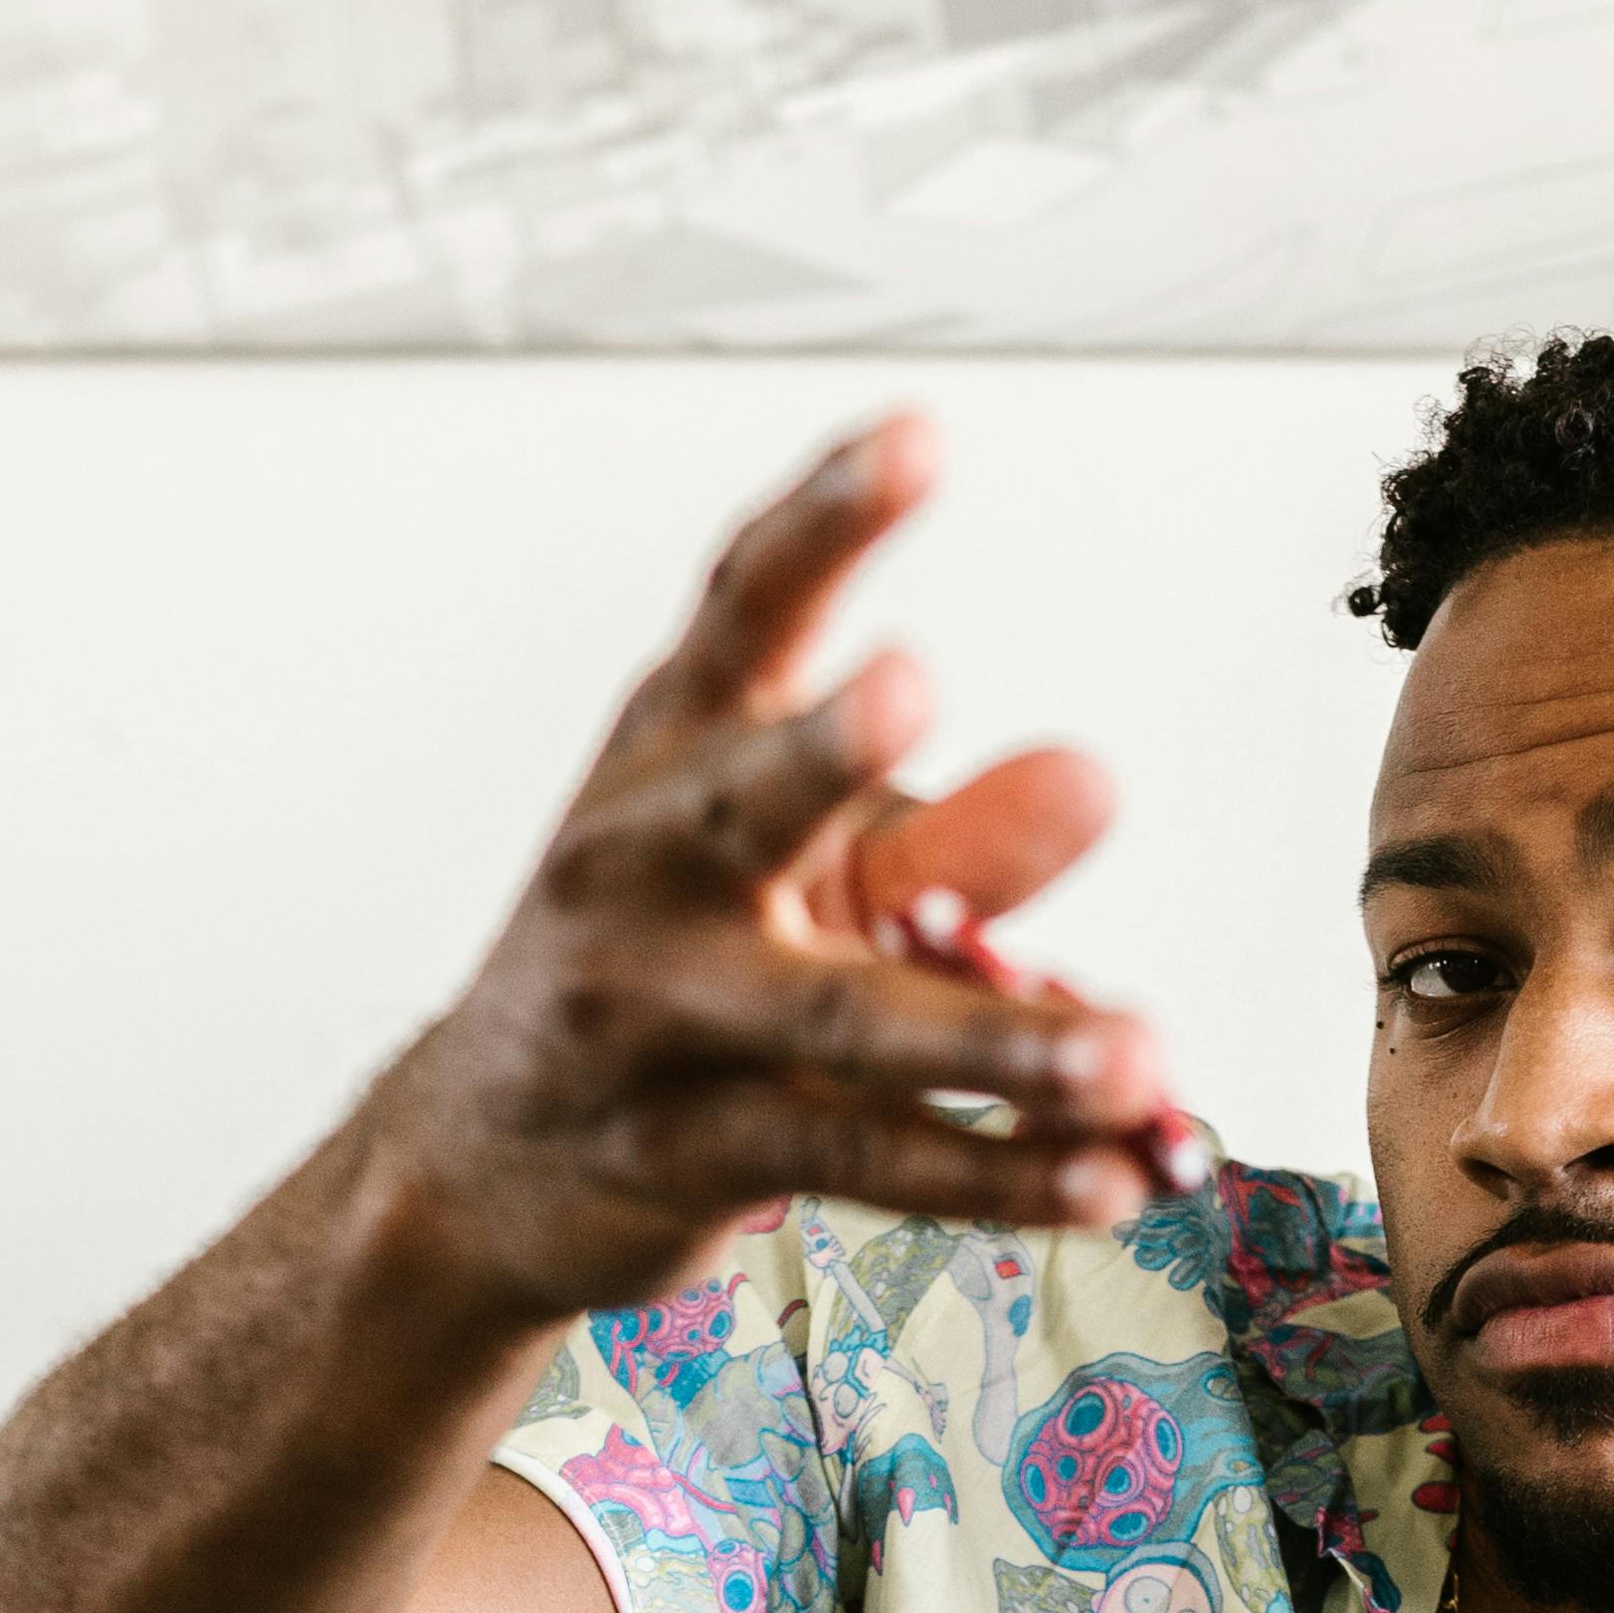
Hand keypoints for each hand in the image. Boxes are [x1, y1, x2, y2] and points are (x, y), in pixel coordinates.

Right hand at [362, 412, 1207, 1339]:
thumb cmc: (663, 971)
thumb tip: (1093, 781)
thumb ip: (949, 832)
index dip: (822, 522)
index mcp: (674, 752)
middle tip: (910, 684)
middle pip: (742, 800)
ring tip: (1134, 1047)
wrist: (479, 1160)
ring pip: (841, 1017)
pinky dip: (996, 1170)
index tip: (914, 438)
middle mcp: (646, 868)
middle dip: (822, 744)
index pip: (742, 611)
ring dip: (1000, 1037)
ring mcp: (658, 1016)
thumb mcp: (794, 873)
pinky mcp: (689, 1150)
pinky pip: (863, 1157)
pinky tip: (1107, 1175)